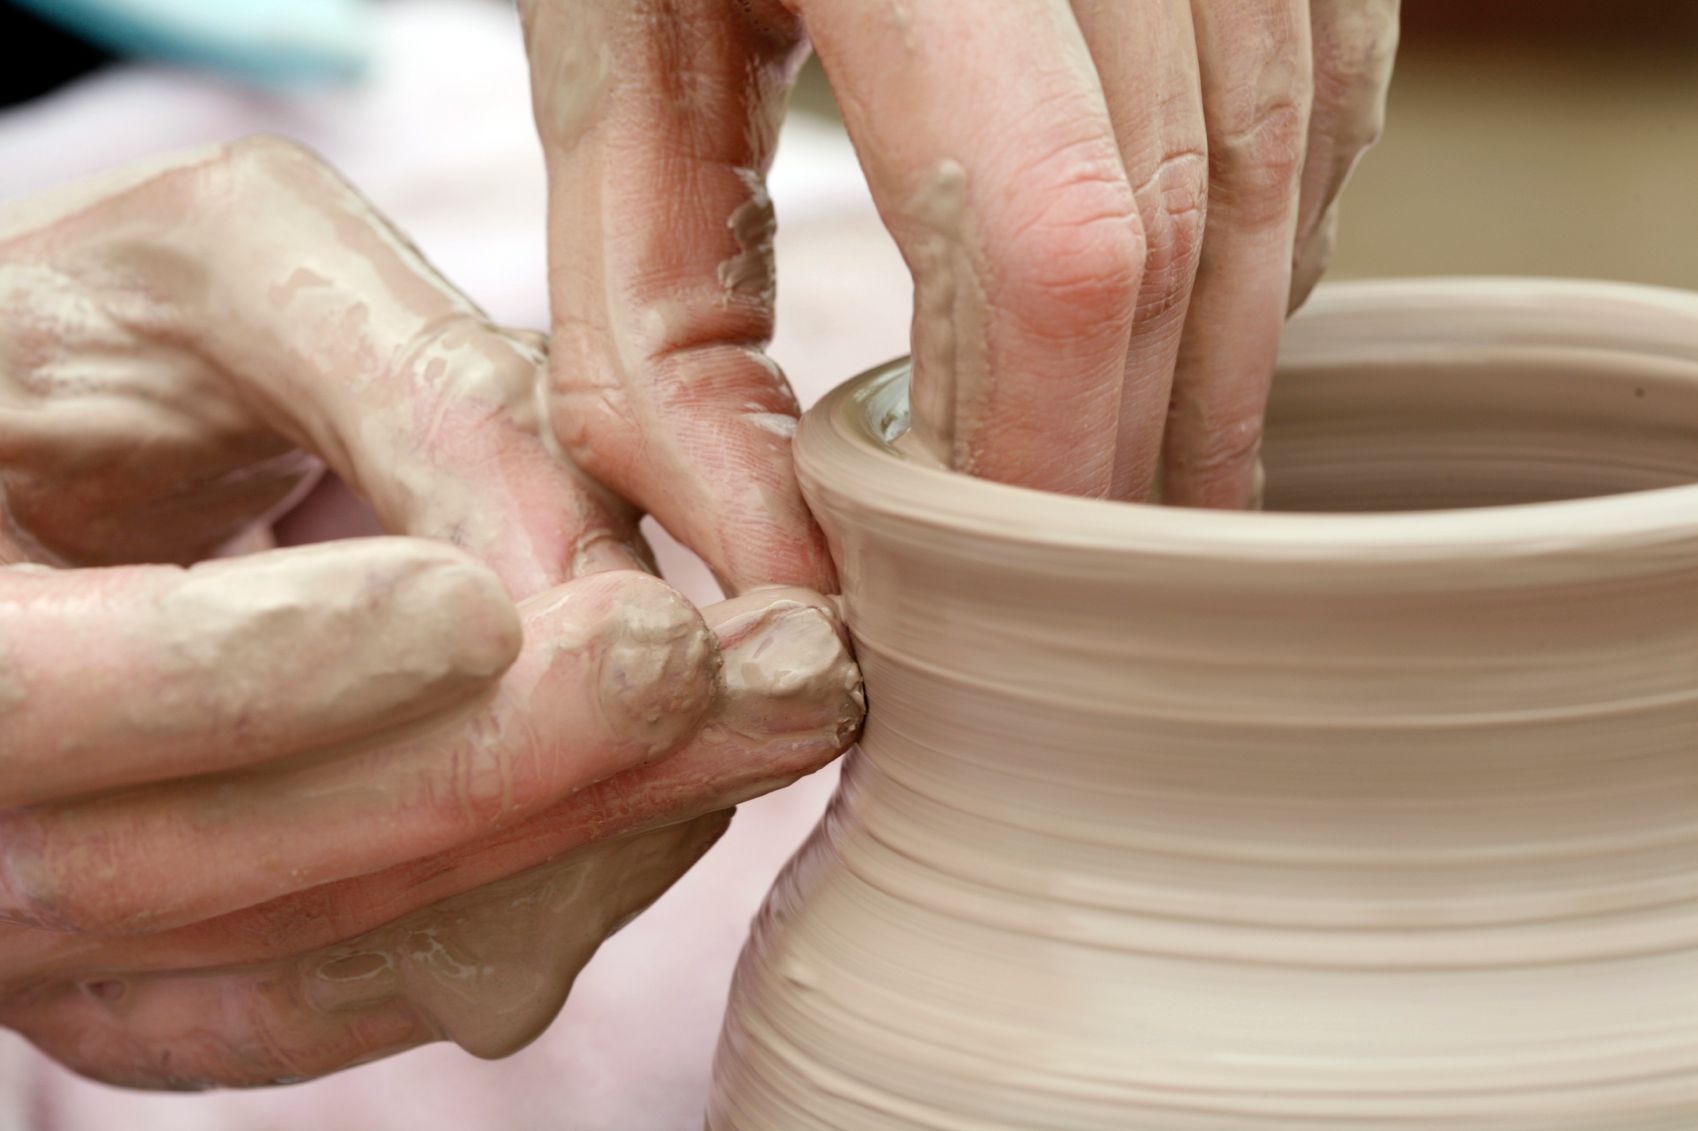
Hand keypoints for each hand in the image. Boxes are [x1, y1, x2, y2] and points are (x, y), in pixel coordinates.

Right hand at [0, 137, 861, 1087]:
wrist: (48, 469)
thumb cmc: (115, 338)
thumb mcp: (224, 275)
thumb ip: (408, 386)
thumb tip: (588, 580)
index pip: (35, 697)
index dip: (258, 674)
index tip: (481, 616)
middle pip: (200, 865)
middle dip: (494, 775)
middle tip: (741, 681)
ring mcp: (55, 931)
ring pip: (301, 954)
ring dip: (560, 852)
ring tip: (767, 725)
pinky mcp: (164, 984)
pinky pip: (341, 1004)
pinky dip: (522, 920)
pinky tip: (672, 817)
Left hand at [518, 0, 1396, 508]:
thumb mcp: (611, 66)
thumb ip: (655, 329)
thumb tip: (783, 573)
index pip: (1050, 234)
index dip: (1040, 447)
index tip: (986, 577)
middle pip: (1183, 226)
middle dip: (1127, 444)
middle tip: (1061, 577)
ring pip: (1279, 174)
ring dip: (1208, 367)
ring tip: (1124, 484)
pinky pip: (1328, 99)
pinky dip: (1260, 246)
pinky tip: (1178, 315)